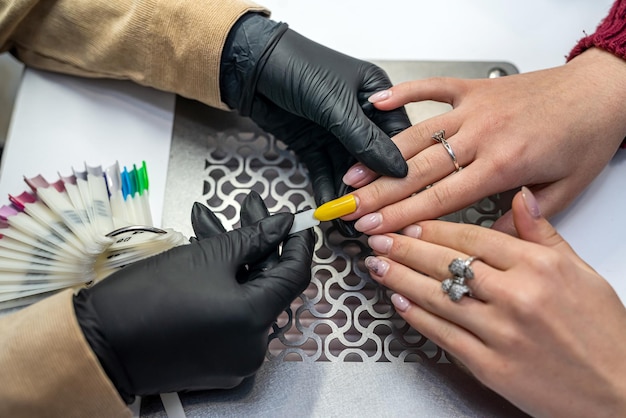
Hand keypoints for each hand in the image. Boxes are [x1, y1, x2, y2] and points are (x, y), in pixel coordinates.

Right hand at [73, 192, 313, 399]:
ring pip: (246, 295)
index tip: (296, 220)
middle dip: (256, 240)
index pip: (295, 275)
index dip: (297, 242)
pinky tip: (206, 253)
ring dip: (233, 258)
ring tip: (209, 221)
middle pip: (268, 283)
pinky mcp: (214, 358)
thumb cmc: (148, 296)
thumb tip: (282, 225)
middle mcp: (252, 345)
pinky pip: (230, 314)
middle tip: (248, 206)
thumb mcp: (207, 256)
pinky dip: (223, 285)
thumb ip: (253, 238)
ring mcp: (233, 356)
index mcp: (255, 321)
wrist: (99, 342)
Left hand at [220, 14, 409, 235]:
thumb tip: (397, 168)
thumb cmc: (296, 67)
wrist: (250, 66)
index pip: (398, 133)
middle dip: (373, 183)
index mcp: (375, 93)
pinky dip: (326, 188)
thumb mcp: (336, 104)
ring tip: (351, 215)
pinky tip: (330, 205)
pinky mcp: (312, 143)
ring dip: (348, 191)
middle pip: (373, 155)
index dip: (399, 162)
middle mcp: (359, 113)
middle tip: (374, 210)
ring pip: (348, 168)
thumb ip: (364, 139)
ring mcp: (335, 130)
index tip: (400, 189)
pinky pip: (324, 170)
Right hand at [343, 48, 625, 234]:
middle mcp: (482, 135)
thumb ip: (523, 221)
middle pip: (416, 171)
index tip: (372, 229)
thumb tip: (488, 242)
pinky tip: (377, 105)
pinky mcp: (474, 88)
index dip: (400, 217)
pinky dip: (404, 94)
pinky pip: (432, 89)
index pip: (439, 199)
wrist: (603, 91)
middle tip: (348, 210)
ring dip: (380, 157)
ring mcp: (475, 109)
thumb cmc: (587, 137)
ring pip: (415, 137)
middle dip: (377, 195)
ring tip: (352, 176)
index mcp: (504, 164)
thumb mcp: (566, 191)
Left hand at [363, 187, 625, 416]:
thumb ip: (543, 233)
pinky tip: (398, 300)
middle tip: (379, 237)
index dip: (433, 228)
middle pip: (446, 262)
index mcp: (539, 266)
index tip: (409, 222)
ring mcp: (500, 332)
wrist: (617, 390)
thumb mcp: (579, 271)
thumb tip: (521, 197)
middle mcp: (517, 296)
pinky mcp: (490, 366)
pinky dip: (416, 316)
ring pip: (437, 296)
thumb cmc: (602, 332)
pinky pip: (443, 334)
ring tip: (377, 264)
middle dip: (404, 247)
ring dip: (399, 278)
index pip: (472, 237)